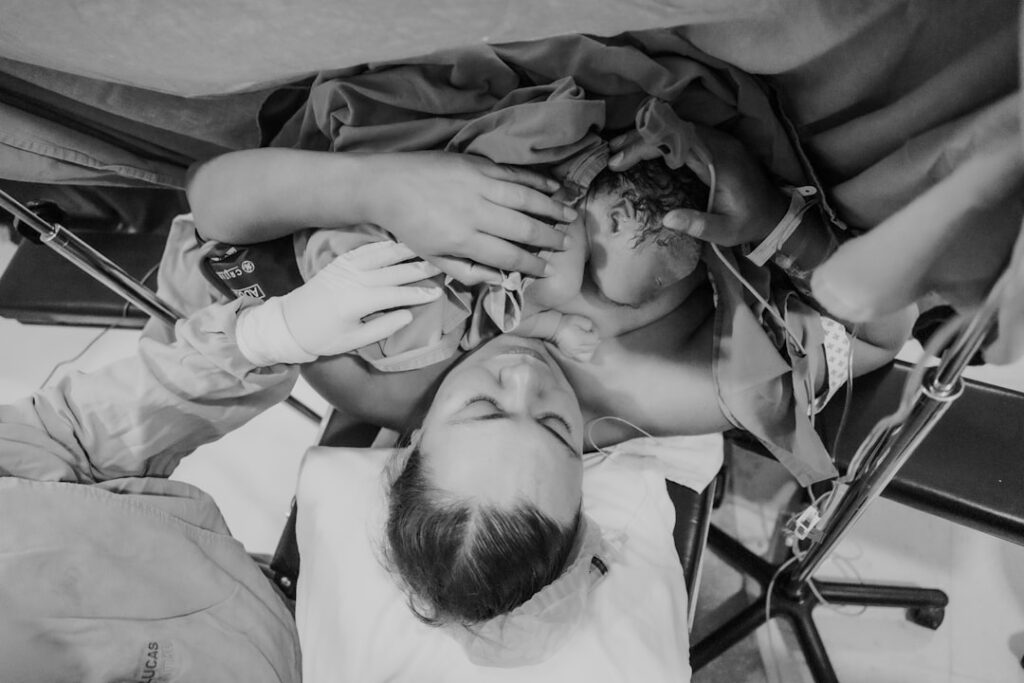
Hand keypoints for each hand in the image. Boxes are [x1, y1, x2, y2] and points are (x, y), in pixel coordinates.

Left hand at [236, 241, 441, 364]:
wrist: (288, 323)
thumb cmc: (322, 337)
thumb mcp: (353, 341)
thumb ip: (382, 328)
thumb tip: (408, 315)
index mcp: (356, 302)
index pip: (396, 295)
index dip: (419, 293)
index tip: (438, 291)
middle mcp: (352, 280)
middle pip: (393, 271)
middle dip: (419, 268)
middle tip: (442, 263)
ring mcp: (345, 267)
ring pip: (381, 255)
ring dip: (405, 251)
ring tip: (425, 246)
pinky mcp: (340, 262)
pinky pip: (366, 250)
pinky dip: (384, 245)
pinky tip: (399, 242)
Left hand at [361, 152, 577, 283]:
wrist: (385, 185)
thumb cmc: (410, 226)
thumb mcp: (433, 258)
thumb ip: (467, 271)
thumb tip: (499, 280)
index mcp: (463, 240)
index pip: (508, 255)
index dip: (533, 264)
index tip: (549, 269)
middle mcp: (475, 213)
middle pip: (523, 228)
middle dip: (549, 238)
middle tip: (566, 245)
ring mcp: (478, 185)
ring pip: (525, 199)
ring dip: (552, 208)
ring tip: (570, 217)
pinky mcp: (477, 165)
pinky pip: (514, 174)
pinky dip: (537, 180)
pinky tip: (555, 187)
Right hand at [551, 314, 599, 362]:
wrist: (553, 328)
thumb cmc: (565, 322)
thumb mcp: (578, 319)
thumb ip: (588, 324)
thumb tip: (592, 331)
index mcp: (580, 339)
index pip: (594, 339)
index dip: (595, 333)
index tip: (591, 329)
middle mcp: (577, 348)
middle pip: (593, 347)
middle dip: (594, 340)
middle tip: (590, 334)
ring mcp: (573, 353)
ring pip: (589, 355)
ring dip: (591, 349)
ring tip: (589, 343)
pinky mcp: (569, 355)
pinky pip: (582, 359)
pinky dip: (586, 354)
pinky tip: (584, 349)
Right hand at [608, 124, 786, 246]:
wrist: (776, 212)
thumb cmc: (750, 222)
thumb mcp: (726, 231)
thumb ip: (699, 225)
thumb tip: (666, 219)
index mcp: (719, 161)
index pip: (673, 142)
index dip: (642, 148)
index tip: (618, 161)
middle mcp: (718, 143)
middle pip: (671, 128)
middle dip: (637, 138)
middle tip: (609, 152)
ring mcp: (718, 140)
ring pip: (676, 127)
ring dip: (646, 136)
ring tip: (619, 149)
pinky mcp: (716, 144)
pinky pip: (684, 133)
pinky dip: (660, 138)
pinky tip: (643, 148)